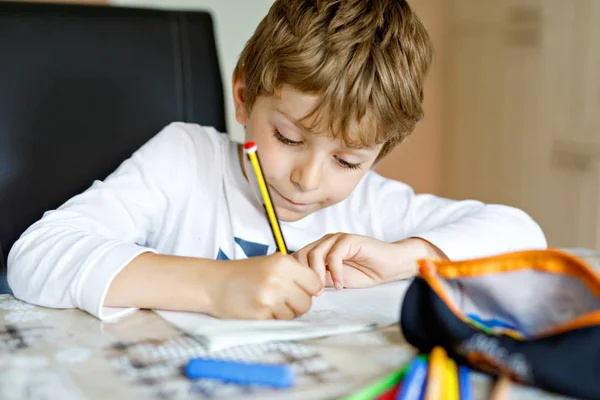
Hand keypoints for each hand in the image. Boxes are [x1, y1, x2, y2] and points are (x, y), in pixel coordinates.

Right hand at [209, 253, 322, 319]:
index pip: (315, 283)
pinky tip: (259, 308)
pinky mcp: (261, 314)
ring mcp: (270, 297)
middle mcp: (279, 278)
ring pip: (294, 315)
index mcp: (283, 262)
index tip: (300, 291)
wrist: (213, 283)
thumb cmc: (244, 274)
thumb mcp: (271, 263)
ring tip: (267, 302)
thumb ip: (295, 273)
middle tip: (282, 299)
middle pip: (306, 303)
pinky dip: (272, 318)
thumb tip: (319, 289)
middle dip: (297, 304)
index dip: (310, 290)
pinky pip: (279, 322)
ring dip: (284, 313)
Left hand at [292, 234, 446, 290]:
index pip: (298, 257)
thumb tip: (302, 285)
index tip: (302, 292)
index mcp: (321, 248)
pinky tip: (341, 284)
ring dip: (318, 274)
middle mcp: (327, 241)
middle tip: (313, 292)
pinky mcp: (350, 239)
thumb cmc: (366, 272)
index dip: (297, 274)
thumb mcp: (336, 280)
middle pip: (303, 254)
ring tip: (323, 290)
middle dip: (305, 275)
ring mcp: (338, 238)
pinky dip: (335, 272)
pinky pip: (334, 255)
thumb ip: (321, 279)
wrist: (390, 266)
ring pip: (316, 254)